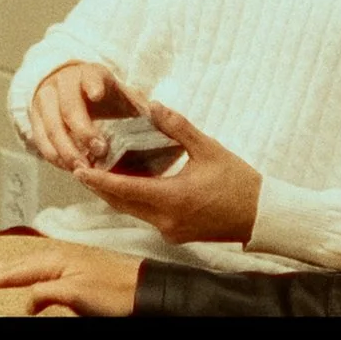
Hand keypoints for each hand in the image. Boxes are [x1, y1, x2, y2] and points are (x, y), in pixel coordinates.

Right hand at [0, 244, 141, 315]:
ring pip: (24, 266)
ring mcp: (66, 263)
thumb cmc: (116, 291)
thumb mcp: (76, 293)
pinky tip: (21, 276)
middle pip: (13, 264)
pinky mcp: (74, 272)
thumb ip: (46, 292)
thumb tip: (26, 299)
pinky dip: (21, 272)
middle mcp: (57, 257)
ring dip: (2, 269)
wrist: (145, 290)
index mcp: (54, 260)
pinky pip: (37, 270)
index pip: (12, 271)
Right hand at [25, 61, 134, 172]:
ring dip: (66, 149)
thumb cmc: (102, 94)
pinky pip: (40, 139)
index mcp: (89, 73)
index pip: (90, 76)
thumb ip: (136, 103)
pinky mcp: (34, 117)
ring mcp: (45, 99)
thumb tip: (154, 115)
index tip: (98, 95)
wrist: (67, 85)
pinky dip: (53, 155)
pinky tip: (68, 167)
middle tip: (99, 150)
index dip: (93, 85)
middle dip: (83, 130)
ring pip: (51, 126)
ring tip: (83, 168)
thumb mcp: (120, 92)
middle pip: (69, 107)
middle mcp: (63, 83)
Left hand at [72, 102, 261, 244]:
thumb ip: (178, 127)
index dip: (99, 179)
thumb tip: (153, 105)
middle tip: (79, 167)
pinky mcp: (176, 234)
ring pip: (132, 211)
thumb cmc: (238, 182)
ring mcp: (170, 230)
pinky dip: (132, 200)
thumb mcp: (208, 149)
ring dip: (114, 194)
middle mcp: (166, 220)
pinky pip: (146, 216)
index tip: (78, 169)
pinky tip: (127, 184)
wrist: (262, 216)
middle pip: (121, 203)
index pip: (125, 190)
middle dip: (99, 186)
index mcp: (173, 199)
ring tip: (96, 173)